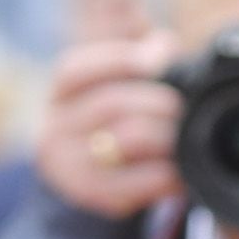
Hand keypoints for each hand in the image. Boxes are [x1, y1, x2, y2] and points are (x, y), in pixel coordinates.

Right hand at [34, 31, 187, 219]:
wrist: (89, 176)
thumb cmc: (115, 117)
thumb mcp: (118, 77)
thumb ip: (136, 51)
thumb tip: (162, 44)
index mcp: (60, 94)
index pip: (76, 70)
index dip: (119, 60)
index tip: (157, 59)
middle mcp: (55, 128)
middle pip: (111, 104)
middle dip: (157, 102)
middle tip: (182, 107)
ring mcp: (68, 164)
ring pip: (125, 140)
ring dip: (164, 137)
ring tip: (183, 137)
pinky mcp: (90, 194)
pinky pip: (135, 181)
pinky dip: (164, 175)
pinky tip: (178, 172)